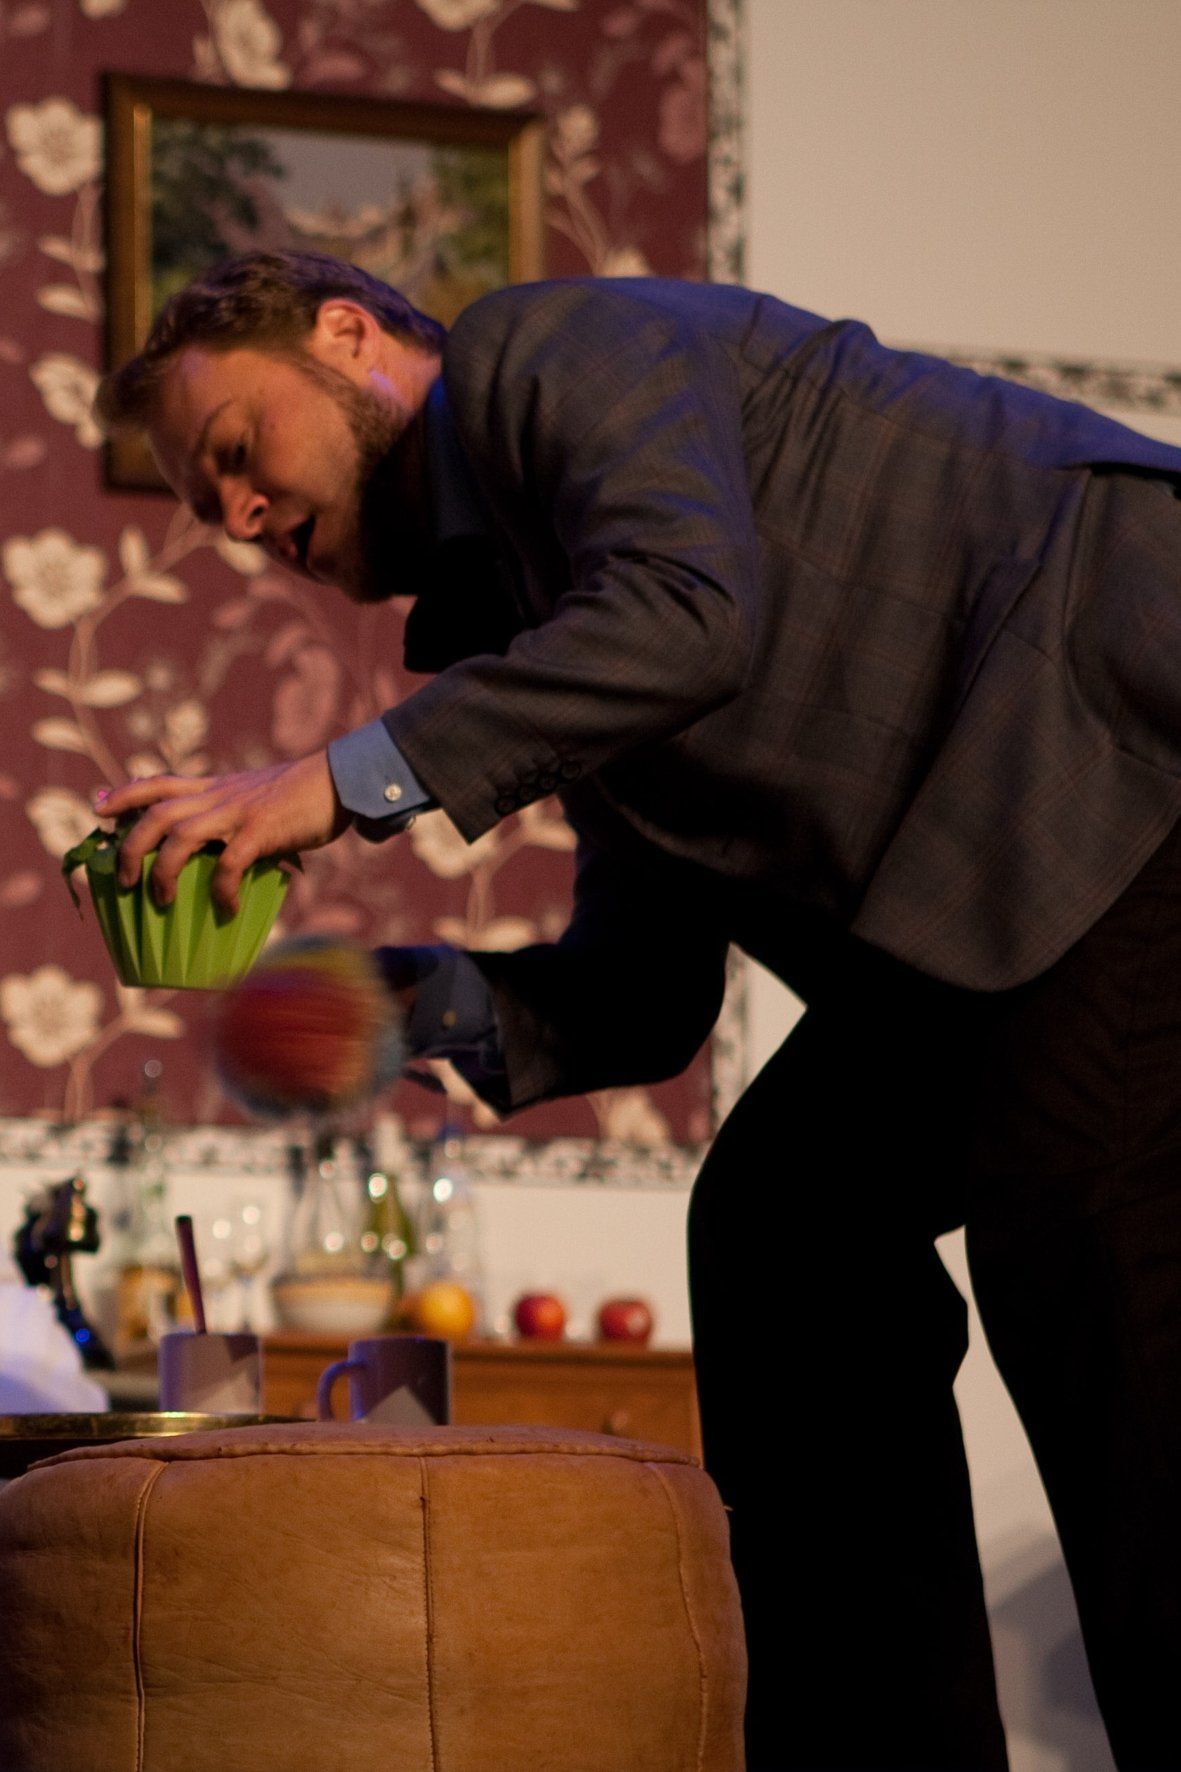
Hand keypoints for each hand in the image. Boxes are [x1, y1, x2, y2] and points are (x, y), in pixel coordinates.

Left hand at [95, 752, 353, 914]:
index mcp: (213, 787)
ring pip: (179, 836)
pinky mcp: (261, 830)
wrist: (339, 781)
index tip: (98, 808)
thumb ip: (233, 816)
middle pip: (155, 813)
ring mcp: (237, 812)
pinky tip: (226, 910)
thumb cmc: (301, 797)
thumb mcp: (255, 796)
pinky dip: (221, 890)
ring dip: (161, 870)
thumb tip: (226, 855)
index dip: (124, 794)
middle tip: (124, 880)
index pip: (157, 782)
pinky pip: (229, 864)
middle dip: (130, 846)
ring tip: (158, 901)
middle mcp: (217, 796)